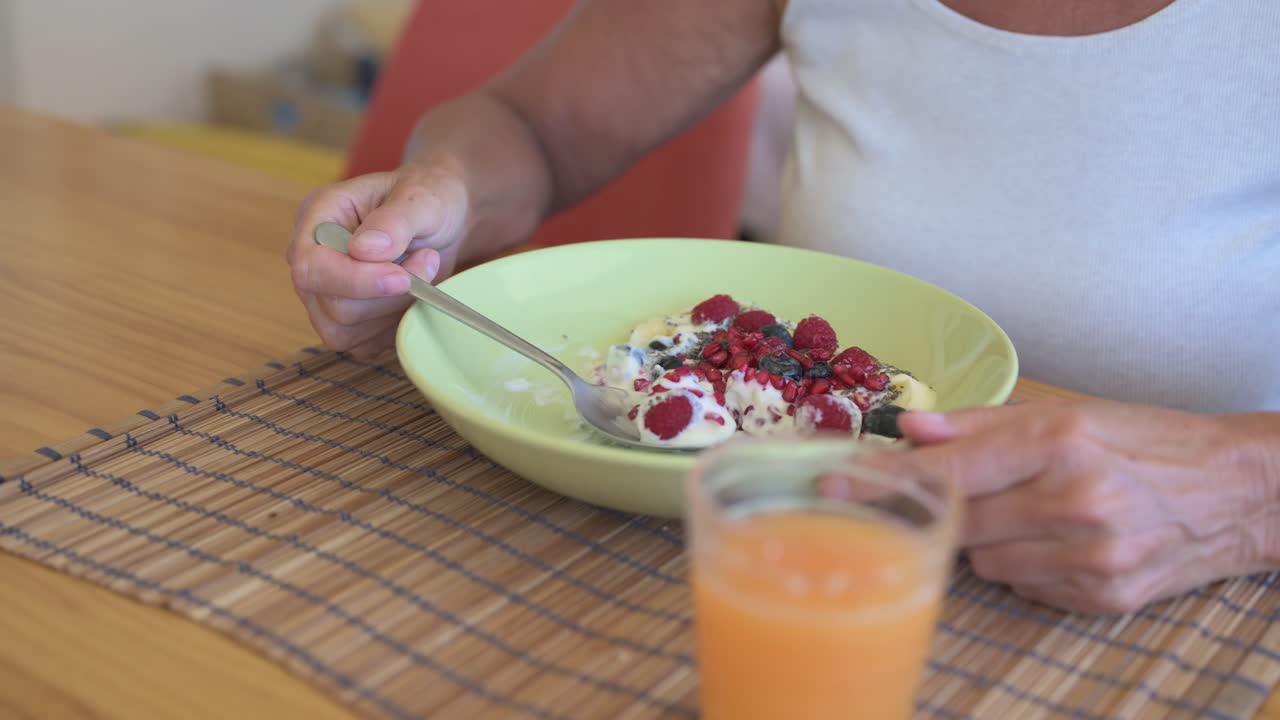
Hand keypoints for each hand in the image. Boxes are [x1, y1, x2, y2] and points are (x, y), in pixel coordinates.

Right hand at [287, 163, 470, 358]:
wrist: (444, 219)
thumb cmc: (427, 198)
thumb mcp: (420, 197)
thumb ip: (394, 221)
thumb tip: (364, 250)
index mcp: (317, 217)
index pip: (311, 267)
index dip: (355, 280)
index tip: (401, 278)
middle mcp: (312, 259)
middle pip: (333, 307)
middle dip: (389, 294)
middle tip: (428, 260)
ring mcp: (324, 294)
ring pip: (347, 331)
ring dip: (396, 308)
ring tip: (424, 270)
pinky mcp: (347, 322)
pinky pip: (363, 346)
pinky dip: (395, 326)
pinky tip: (413, 297)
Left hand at [892, 399, 1279, 614]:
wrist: (1235, 493)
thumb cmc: (1146, 442)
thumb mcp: (1069, 413)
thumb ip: (981, 423)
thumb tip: (909, 427)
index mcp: (1061, 443)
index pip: (951, 468)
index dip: (886, 477)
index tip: (833, 482)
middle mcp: (1075, 502)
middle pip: (960, 520)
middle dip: (954, 506)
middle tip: (964, 490)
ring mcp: (1090, 558)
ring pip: (986, 559)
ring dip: (993, 537)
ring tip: (1035, 510)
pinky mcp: (1101, 598)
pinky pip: (1023, 586)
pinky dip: (1026, 565)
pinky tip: (1060, 540)